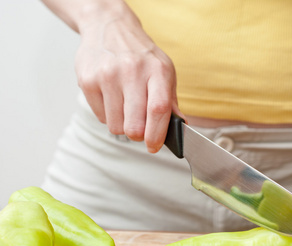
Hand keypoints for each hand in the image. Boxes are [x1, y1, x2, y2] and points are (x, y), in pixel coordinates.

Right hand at [75, 11, 183, 152]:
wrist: (110, 28)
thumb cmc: (141, 55)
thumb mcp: (164, 71)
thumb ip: (171, 101)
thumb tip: (180, 128)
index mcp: (157, 70)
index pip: (158, 109)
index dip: (157, 134)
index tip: (154, 146)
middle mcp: (132, 71)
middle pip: (134, 125)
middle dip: (139, 135)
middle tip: (140, 129)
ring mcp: (107, 76)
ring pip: (116, 126)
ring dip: (123, 125)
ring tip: (125, 107)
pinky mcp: (87, 81)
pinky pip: (101, 117)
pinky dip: (108, 116)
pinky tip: (112, 98)